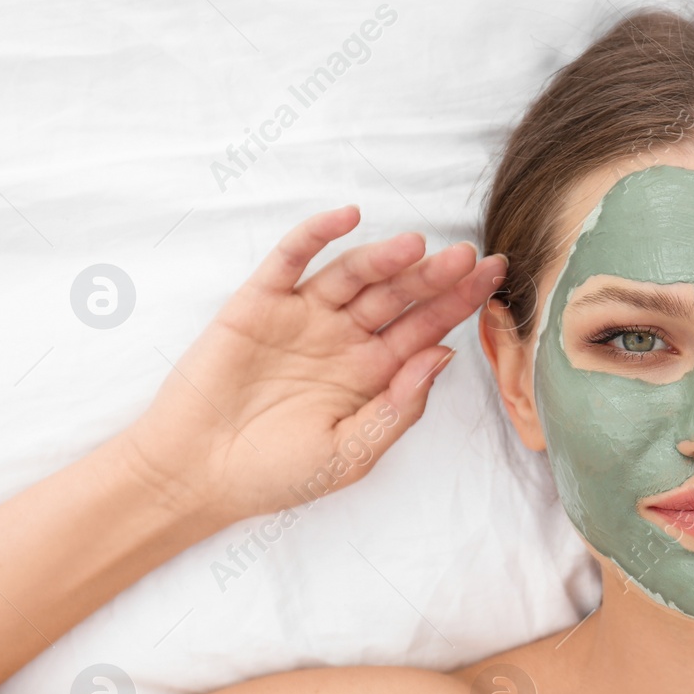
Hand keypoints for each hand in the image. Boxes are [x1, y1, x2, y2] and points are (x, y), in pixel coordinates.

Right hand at [117, 205, 505, 527]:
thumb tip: (443, 356)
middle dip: (434, 277)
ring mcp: (304, 317)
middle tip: (470, 257)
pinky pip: (291, 260)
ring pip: (354, 275)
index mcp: (375, 373)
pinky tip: (347, 217)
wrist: (198, 475)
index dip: (460, 303)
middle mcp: (345, 338)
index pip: (427, 328)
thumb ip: (399, 408)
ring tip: (417, 245)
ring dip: (384, 258)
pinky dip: (317, 235)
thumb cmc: (279, 473)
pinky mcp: (259, 303)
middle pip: (399, 297)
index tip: (495, 280)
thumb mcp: (352, 453)